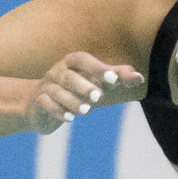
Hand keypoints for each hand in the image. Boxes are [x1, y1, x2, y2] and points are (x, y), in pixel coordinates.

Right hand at [24, 51, 143, 133]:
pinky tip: (68, 118)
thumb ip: (116, 77)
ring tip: (88, 111)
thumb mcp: (95, 81)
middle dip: (84, 86)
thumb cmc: (75, 88)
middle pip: (69, 76)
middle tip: (99, 97)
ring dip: (73, 101)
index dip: (98, 68)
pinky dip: (57, 111)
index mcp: (72, 62)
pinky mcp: (38, 102)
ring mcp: (46, 86)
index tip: (113, 78)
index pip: (83, 60)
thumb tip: (139, 77)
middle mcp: (57, 71)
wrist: (40, 103)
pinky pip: (46, 104)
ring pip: (57, 92)